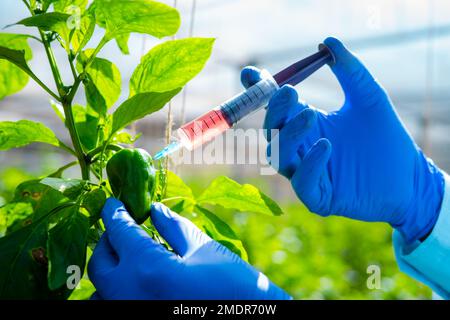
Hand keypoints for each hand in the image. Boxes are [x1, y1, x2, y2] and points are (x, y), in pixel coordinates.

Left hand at [88, 198, 289, 299]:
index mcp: (147, 268)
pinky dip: (113, 292)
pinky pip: (112, 305)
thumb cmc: (235, 287)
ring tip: (127, 256)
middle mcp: (129, 294)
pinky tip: (133, 283)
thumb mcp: (205, 251)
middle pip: (99, 263)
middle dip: (107, 240)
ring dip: (107, 269)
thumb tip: (155, 210)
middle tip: (123, 229)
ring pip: (99, 291)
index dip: (114, 213)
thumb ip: (174, 229)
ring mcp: (132, 311)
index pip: (119, 232)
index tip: (113, 203)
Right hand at [241, 37, 444, 242]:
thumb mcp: (369, 97)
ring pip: (279, 156)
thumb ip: (349, 71)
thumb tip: (328, 41)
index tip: (252, 73)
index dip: (260, 91)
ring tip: (311, 115)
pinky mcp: (319, 197)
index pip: (276, 107)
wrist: (408, 176)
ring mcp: (306, 173)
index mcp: (306, 124)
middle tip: (289, 93)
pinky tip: (326, 145)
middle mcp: (300, 148)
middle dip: (275, 112)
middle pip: (272, 130)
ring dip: (288, 136)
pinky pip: (303, 183)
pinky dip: (310, 164)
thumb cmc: (385, 137)